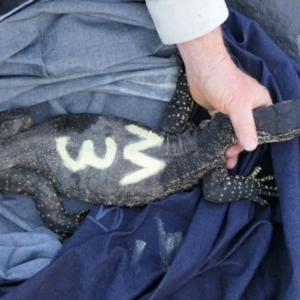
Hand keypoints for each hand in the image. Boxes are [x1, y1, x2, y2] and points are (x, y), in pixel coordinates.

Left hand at [177, 27, 271, 168]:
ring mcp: (231, 111)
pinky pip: (220, 129)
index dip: (253, 142)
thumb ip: (245, 126)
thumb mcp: (238, 105)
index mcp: (260, 105)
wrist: (201, 68)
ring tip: (222, 159)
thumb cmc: (225, 82)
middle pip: (246, 132)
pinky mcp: (218, 112)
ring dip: (228, 145)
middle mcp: (248, 109)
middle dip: (238, 147)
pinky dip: (218, 138)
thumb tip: (251, 147)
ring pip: (232, 132)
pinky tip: (214, 148)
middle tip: (228, 157)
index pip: (262, 128)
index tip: (243, 152)